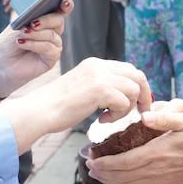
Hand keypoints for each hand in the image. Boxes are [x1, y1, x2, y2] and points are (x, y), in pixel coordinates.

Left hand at [0, 0, 70, 98]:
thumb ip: (30, 21)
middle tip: (32, 23)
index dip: (65, 5)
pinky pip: (49, 48)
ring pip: (52, 35)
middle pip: (58, 21)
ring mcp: (53, 45)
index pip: (59, 10)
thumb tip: (39, 19)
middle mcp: (51, 32)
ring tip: (22, 35)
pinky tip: (22, 43)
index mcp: (44, 21)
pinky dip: (35, 44)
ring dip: (36, 34)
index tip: (64, 2)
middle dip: (46, 20)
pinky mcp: (51, 59)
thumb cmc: (6, 45)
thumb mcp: (16, 27)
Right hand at [0, 56, 152, 152]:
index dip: (139, 87)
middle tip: (140, 113)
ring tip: (108, 117)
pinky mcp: (99, 90)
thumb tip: (126, 94)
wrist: (38, 112)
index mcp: (95, 64)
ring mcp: (99, 76)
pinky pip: (124, 103)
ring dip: (126, 108)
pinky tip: (101, 120)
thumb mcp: (84, 89)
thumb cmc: (58, 107)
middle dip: (144, 96)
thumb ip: (103, 86)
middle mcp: (99, 66)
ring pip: (134, 90)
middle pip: (138, 75)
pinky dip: (117, 116)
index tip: (139, 104)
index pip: (129, 70)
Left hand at [86, 108, 182, 183]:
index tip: (93, 160)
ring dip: (111, 181)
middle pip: (123, 176)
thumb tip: (145, 116)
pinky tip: (118, 183)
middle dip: (104, 173)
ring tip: (99, 175)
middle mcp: (157, 170)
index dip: (106, 163)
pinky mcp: (166, 183)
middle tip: (89, 167)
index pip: (125, 162)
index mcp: (158, 153)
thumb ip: (166, 118)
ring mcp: (161, 179)